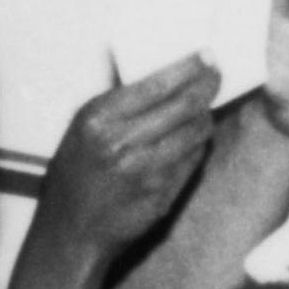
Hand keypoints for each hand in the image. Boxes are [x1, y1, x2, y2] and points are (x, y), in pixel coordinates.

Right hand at [41, 57, 224, 261]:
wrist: (72, 231)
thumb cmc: (74, 176)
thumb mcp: (80, 128)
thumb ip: (112, 96)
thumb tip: (133, 61)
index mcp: (99, 120)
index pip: (157, 84)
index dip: (189, 67)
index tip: (206, 57)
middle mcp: (123, 144)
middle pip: (184, 105)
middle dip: (207, 85)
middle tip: (216, 75)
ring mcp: (146, 171)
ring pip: (196, 131)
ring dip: (205, 115)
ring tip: (203, 107)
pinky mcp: (163, 194)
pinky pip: (194, 158)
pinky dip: (198, 144)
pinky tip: (192, 137)